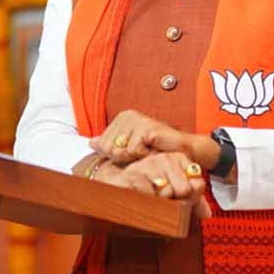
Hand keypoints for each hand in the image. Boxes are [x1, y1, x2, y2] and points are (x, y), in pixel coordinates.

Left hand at [90, 109, 218, 169]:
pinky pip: (133, 150)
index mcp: (120, 119)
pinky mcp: (145, 126)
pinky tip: (153, 150)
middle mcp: (126, 116)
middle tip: (141, 154)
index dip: (116, 156)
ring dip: (134, 158)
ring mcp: (136, 119)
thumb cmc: (156, 151)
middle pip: (108, 148)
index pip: (102, 145)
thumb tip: (90, 143)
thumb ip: (110, 146)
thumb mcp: (129, 150)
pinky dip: (144, 156)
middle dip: (124, 158)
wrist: (182, 152)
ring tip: (147, 152)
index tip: (133, 154)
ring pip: (118, 150)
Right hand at [93, 152, 211, 218]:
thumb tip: (207, 214)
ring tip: (148, 198)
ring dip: (159, 203)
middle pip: (183, 190)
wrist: (114, 182)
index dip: (189, 198)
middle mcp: (163, 158)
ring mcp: (148, 165)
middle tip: (160, 199)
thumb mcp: (172, 192)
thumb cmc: (145, 187)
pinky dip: (147, 204)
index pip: (197, 184)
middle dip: (174, 201)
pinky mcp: (133, 177)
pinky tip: (140, 199)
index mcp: (177, 158)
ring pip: (166, 193)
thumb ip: (192, 201)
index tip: (176, 197)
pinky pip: (150, 197)